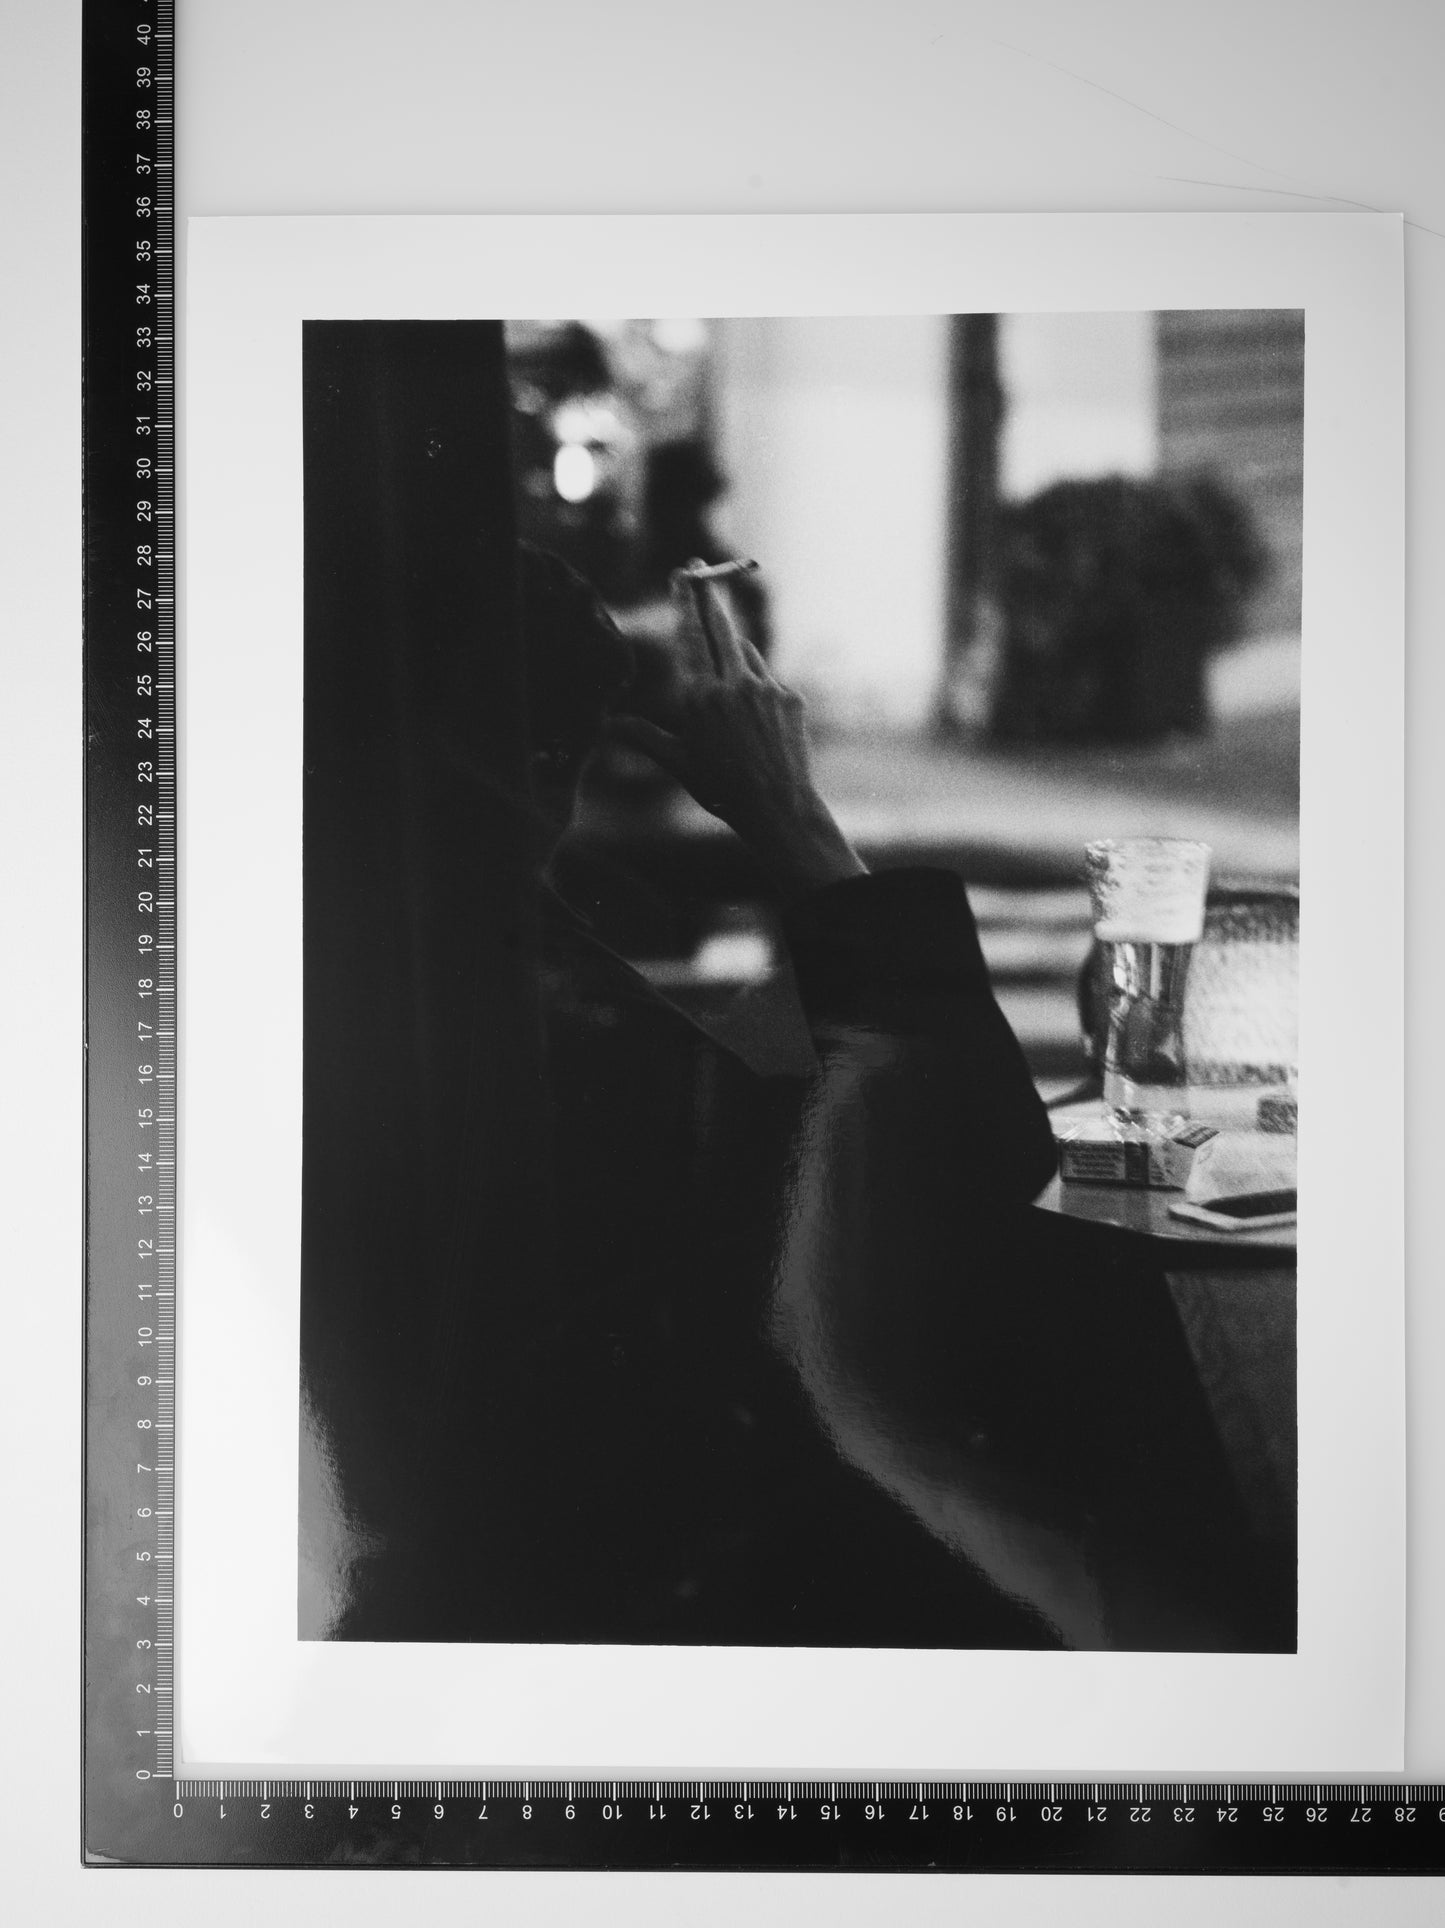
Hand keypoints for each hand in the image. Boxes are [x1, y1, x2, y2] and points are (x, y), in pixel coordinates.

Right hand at [608, 564, 865, 895]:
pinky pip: (767, 678)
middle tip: (700, 568)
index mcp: (700, 697)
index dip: (685, 602)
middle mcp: (733, 685)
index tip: (683, 576)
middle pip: (719, 626)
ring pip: (745, 652)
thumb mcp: (677, 762)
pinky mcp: (789, 696)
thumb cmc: (721, 789)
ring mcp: (765, 688)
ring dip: (732, 651)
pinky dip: (755, 683)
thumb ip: (643, 737)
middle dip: (707, 595)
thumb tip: (607, 725)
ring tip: (726, 684)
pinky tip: (753, 715)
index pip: (690, 636)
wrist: (777, 807)